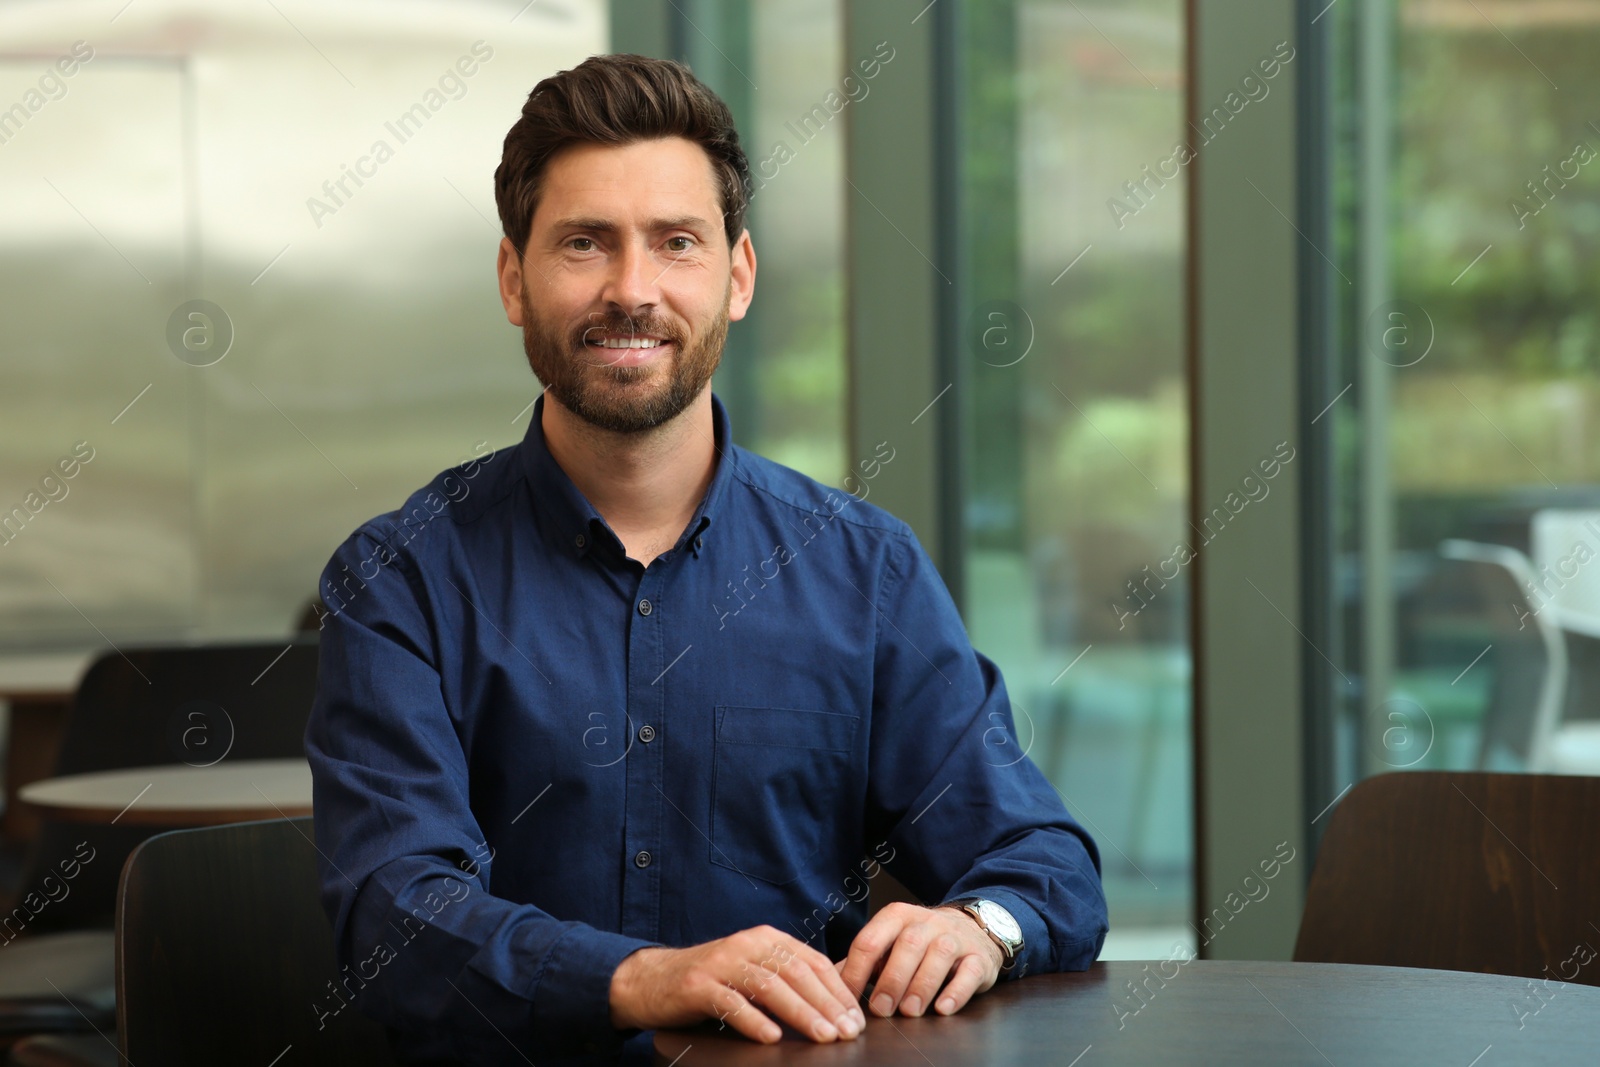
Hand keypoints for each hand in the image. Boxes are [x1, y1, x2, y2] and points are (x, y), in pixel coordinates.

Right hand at [608, 925, 865, 1043]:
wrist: (653, 980)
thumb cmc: (711, 981)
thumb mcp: (752, 971)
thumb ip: (786, 979)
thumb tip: (835, 1002)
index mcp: (766, 939)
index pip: (812, 961)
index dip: (838, 990)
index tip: (857, 1018)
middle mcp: (746, 944)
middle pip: (796, 973)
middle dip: (827, 1004)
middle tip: (847, 1031)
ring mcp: (721, 963)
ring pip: (769, 986)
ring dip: (800, 1013)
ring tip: (822, 1036)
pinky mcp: (698, 985)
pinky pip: (731, 1002)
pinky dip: (754, 1020)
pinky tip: (772, 1037)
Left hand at [838, 902, 1003, 1018]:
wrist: (973, 930)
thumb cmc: (920, 943)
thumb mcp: (890, 944)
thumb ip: (862, 961)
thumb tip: (828, 982)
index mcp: (897, 917)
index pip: (871, 940)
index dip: (856, 971)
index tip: (847, 998)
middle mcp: (926, 923)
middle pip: (906, 946)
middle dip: (892, 979)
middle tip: (881, 1009)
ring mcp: (954, 938)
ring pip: (939, 955)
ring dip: (922, 986)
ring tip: (910, 1011)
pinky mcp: (979, 957)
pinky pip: (969, 971)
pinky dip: (956, 991)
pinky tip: (943, 1008)